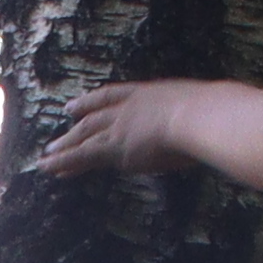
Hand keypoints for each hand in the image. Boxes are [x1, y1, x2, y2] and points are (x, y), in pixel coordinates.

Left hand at [28, 80, 204, 179]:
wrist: (199, 117)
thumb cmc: (213, 115)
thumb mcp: (205, 110)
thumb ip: (200, 117)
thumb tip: (215, 120)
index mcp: (149, 94)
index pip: (114, 95)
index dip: (94, 100)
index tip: (77, 104)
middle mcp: (128, 107)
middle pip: (96, 116)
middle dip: (78, 121)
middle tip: (63, 123)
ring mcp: (119, 125)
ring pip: (85, 136)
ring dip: (66, 146)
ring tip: (48, 155)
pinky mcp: (113, 146)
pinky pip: (82, 155)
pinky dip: (63, 161)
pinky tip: (47, 167)